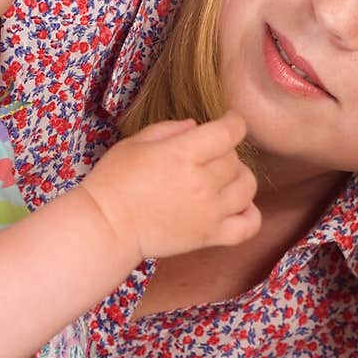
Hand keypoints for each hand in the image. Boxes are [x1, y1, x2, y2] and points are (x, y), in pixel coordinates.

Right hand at [80, 111, 259, 260]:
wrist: (107, 227)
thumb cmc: (114, 181)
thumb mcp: (136, 142)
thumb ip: (170, 129)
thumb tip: (197, 126)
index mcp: (182, 154)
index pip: (229, 132)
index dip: (234, 121)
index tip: (228, 121)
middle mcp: (202, 182)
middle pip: (235, 159)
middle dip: (224, 152)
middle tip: (205, 156)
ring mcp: (209, 212)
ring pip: (248, 187)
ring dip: (239, 178)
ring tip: (221, 180)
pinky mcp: (209, 236)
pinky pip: (249, 226)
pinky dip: (250, 214)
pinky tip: (236, 206)